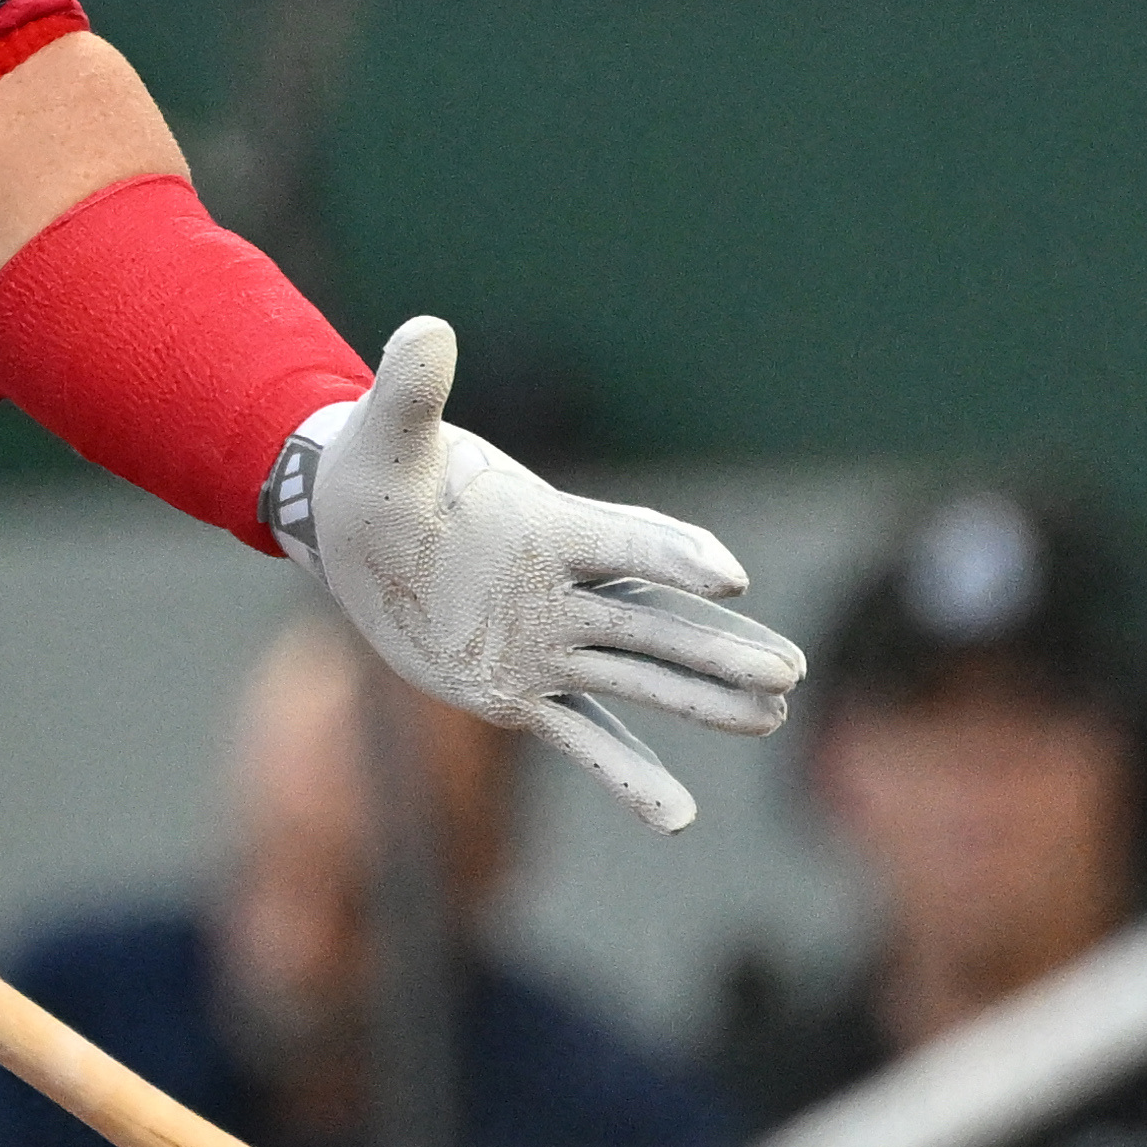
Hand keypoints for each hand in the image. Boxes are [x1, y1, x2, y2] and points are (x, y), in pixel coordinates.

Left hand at [286, 318, 805, 831]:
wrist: (357, 526)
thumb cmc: (379, 470)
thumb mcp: (389, 432)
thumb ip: (414, 388)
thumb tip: (425, 326)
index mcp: (545, 525)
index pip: (623, 541)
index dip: (672, 554)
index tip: (726, 578)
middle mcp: (560, 589)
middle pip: (654, 622)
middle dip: (717, 648)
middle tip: (789, 671)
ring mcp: (546, 643)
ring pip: (639, 678)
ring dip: (702, 700)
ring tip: (773, 716)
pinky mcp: (517, 691)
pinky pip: (582, 741)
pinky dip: (629, 777)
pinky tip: (680, 819)